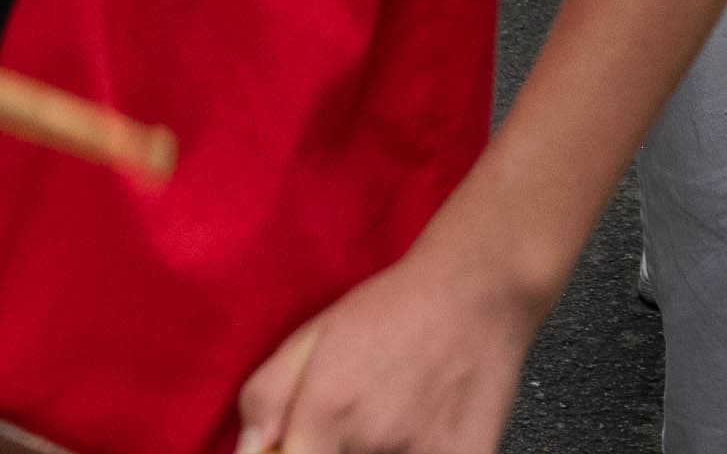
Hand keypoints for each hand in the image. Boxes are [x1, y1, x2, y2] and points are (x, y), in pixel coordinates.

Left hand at [234, 244, 547, 453]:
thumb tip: (249, 449)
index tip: (299, 445)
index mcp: (326, 416)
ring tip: (393, 416)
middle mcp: (370, 443)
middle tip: (354, 421)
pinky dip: (419, 449)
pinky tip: (422, 426)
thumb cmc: (395, 307)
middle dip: (334, 449)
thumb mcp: (312, 334)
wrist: (477, 289)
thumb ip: (267, 396)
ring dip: (380, 449)